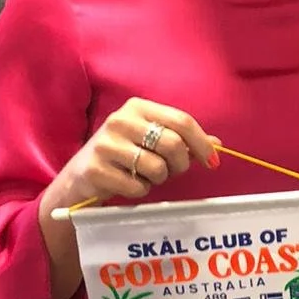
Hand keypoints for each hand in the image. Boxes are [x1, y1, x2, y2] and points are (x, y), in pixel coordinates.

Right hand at [47, 97, 221, 209]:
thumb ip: (183, 140)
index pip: (182, 121)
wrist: (81, 177)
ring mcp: (106, 144)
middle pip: (173, 144)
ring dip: (158, 179)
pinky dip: (140, 190)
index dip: (202, 143)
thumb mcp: (151, 141)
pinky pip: (138, 187)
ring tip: (144, 176)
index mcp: (138, 107)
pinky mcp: (96, 169)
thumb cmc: (124, 156)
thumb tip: (218, 144)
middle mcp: (120, 120)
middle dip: (180, 165)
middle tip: (173, 172)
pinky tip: (127, 184)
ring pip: (157, 168)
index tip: (213, 162)